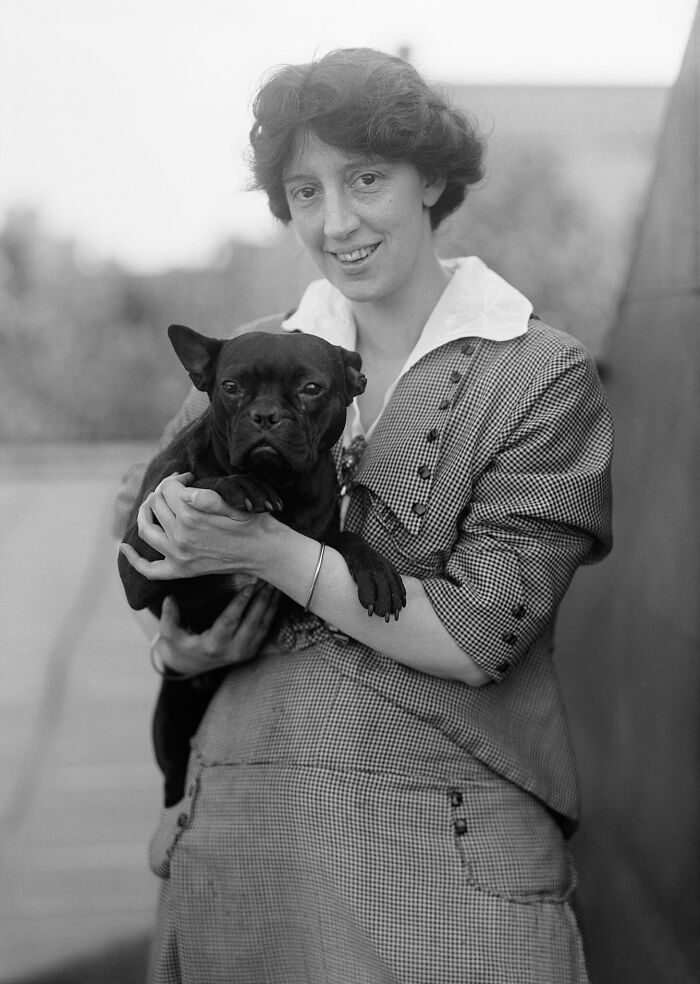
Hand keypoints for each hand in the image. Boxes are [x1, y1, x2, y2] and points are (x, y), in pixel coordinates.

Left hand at [119, 473, 269, 580]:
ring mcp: (178, 556)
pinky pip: (150, 570)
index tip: (190, 478)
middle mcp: (179, 537)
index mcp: (190, 516)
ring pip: (146, 530)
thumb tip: (183, 490)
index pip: (168, 489)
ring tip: (152, 504)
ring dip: (144, 513)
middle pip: (156, 505)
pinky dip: (134, 560)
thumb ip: (204, 495)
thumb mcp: (232, 502)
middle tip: (178, 487)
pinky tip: (124, 548)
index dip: (177, 479)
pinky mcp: (181, 570)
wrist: (264, 551)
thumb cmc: (252, 522)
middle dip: (164, 491)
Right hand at [154, 584, 280, 674]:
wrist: (192, 665)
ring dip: (271, 603)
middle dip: (262, 600)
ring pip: (264, 625)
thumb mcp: (170, 635)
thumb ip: (168, 619)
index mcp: (213, 646)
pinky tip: (276, 594)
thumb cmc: (180, 645)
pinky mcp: (253, 649)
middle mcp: (233, 651)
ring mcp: (246, 651)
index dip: (240, 603)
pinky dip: (273, 610)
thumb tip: (169, 599)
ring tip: (275, 583)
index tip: (250, 586)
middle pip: (253, 622)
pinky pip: (267, 628)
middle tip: (268, 578)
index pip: (229, 621)